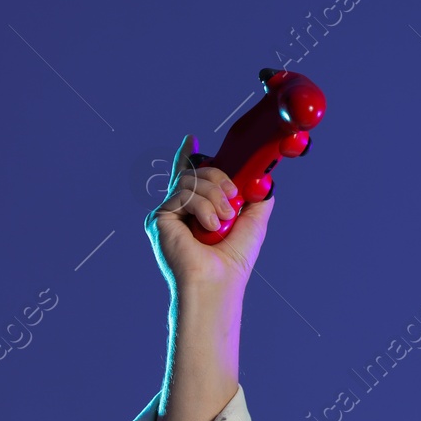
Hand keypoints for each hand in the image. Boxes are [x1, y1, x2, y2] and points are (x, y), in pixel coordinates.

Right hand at [145, 133, 274, 292]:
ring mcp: (167, 213)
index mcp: (196, 209)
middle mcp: (178, 209)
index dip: (188, 155)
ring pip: (191, 180)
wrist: (218, 282)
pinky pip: (184, 193)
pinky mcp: (158, 218)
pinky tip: (209, 227)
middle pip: (196, 171)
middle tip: (233, 199)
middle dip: (220, 178)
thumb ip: (255, 198)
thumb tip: (261, 179)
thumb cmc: (233, 259)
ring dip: (215, 196)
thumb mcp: (252, 222)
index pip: (189, 176)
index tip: (193, 139)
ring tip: (223, 220)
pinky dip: (204, 208)